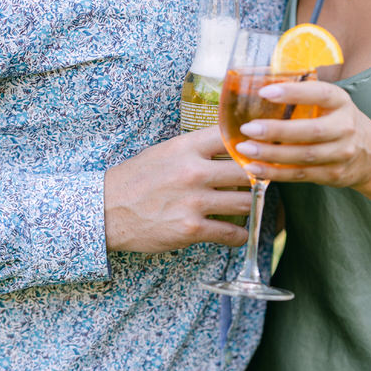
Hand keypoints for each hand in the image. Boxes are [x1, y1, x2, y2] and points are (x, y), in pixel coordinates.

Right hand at [104, 128, 252, 253]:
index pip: (231, 135)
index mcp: (186, 148)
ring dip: (252, 206)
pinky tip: (239, 233)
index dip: (252, 141)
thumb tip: (230, 144)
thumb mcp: (165, 152)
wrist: (107, 211)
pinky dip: (240, 235)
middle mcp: (193, 172)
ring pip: (246, 202)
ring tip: (251, 207)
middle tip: (263, 182)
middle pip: (248, 170)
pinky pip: (231, 233)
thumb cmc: (136, 179)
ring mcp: (193, 202)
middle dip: (259, 177)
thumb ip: (197, 148)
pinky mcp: (191, 229)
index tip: (262, 148)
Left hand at [235, 79, 370, 189]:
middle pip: (311, 131)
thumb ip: (305, 96)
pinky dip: (275, 173)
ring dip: (271, 154)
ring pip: (303, 156)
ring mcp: (340, 153)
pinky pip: (300, 174)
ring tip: (246, 149)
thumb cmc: (341, 122)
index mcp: (341, 102)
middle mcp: (344, 127)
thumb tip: (261, 84)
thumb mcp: (333, 103)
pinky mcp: (332, 174)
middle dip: (276, 131)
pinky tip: (255, 168)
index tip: (265, 91)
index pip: (319, 94)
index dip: (293, 92)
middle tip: (249, 128)